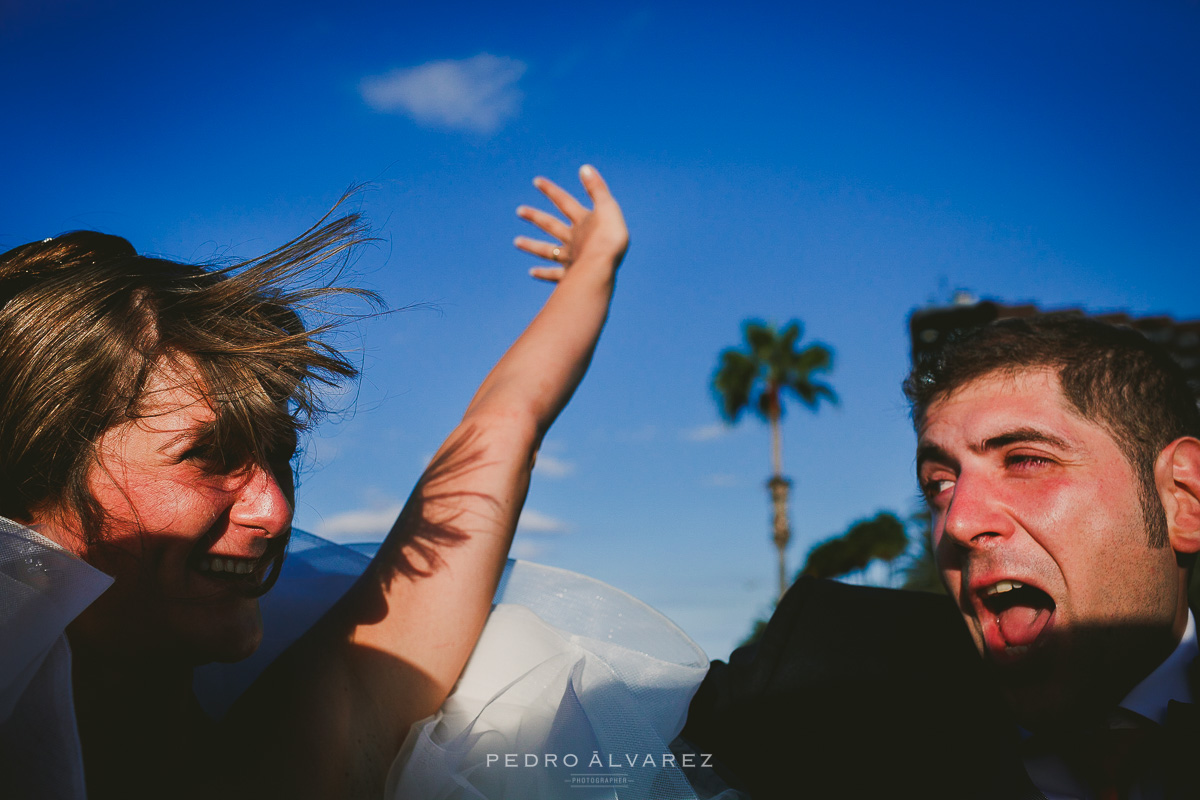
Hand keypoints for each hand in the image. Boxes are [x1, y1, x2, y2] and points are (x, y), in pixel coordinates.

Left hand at [514, 164, 628, 282]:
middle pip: (550, 225)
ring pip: (547, 250)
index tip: (535, 181)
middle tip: (519, 211)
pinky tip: (532, 272)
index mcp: (582, 221)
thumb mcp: (608, 208)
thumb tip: (584, 167)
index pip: (564, 202)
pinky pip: (554, 274)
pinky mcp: (571, 275)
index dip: (551, 190)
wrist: (603, 267)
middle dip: (535, 216)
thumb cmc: (609, 237)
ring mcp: (570, 257)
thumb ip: (597, 189)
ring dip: (532, 245)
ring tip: (516, 242)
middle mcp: (572, 238)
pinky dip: (543, 273)